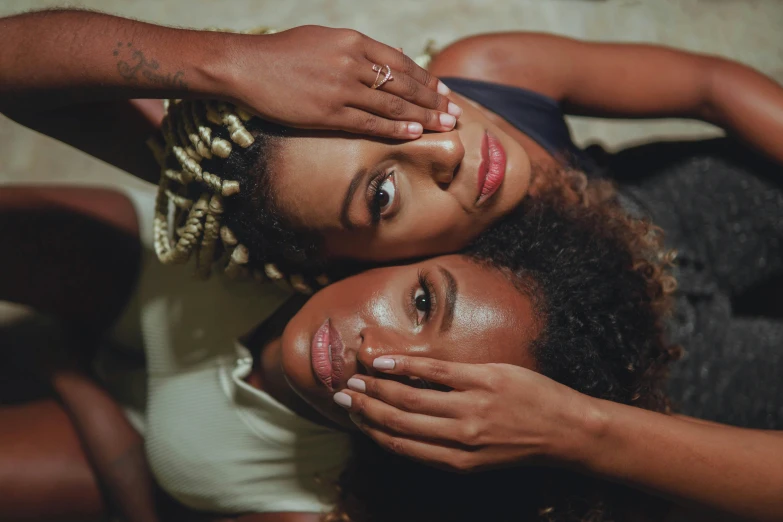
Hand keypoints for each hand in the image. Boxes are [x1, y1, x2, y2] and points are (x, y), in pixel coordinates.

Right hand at [224, 25, 460, 138]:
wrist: (246, 66)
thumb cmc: (282, 53)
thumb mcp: (323, 39)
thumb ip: (355, 50)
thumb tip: (383, 61)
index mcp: (351, 41)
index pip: (399, 62)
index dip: (425, 78)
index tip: (442, 91)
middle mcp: (351, 62)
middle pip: (403, 83)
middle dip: (432, 100)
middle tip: (454, 112)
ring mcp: (341, 88)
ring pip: (392, 104)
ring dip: (422, 116)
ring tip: (444, 125)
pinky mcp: (328, 113)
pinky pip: (370, 122)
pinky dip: (395, 128)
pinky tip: (414, 133)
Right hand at [333, 356, 597, 471]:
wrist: (569, 430)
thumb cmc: (524, 443)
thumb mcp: (482, 457)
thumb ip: (445, 445)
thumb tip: (408, 428)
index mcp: (457, 460)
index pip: (401, 445)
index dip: (371, 431)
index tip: (352, 417)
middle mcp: (460, 438)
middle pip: (398, 422)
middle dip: (364, 408)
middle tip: (341, 394)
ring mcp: (471, 407)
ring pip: (410, 397)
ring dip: (377, 388)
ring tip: (356, 378)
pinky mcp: (484, 380)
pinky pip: (436, 371)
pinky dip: (405, 366)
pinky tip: (384, 362)